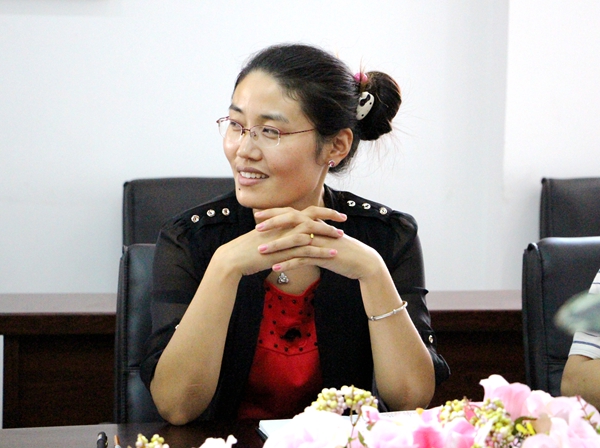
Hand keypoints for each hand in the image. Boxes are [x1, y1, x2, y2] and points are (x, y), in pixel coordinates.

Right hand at [213, 206, 343, 277]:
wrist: (232, 259)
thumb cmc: (246, 250)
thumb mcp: (263, 238)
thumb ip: (275, 234)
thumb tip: (285, 234)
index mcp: (278, 220)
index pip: (302, 211)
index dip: (319, 211)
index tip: (332, 213)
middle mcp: (282, 226)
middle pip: (310, 217)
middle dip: (328, 217)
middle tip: (343, 219)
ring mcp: (283, 238)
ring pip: (311, 233)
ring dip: (327, 235)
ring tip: (342, 238)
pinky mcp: (283, 252)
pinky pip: (306, 251)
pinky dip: (321, 252)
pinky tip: (333, 254)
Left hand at [255, 206, 382, 279]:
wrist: (362, 261)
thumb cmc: (342, 250)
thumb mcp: (325, 239)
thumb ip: (311, 233)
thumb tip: (294, 232)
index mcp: (316, 223)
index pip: (292, 213)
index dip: (275, 213)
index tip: (258, 216)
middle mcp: (317, 229)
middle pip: (292, 221)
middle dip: (273, 223)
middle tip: (256, 228)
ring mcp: (320, 242)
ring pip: (294, 241)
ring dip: (276, 246)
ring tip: (260, 250)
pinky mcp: (323, 256)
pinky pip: (303, 259)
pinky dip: (288, 264)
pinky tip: (275, 268)